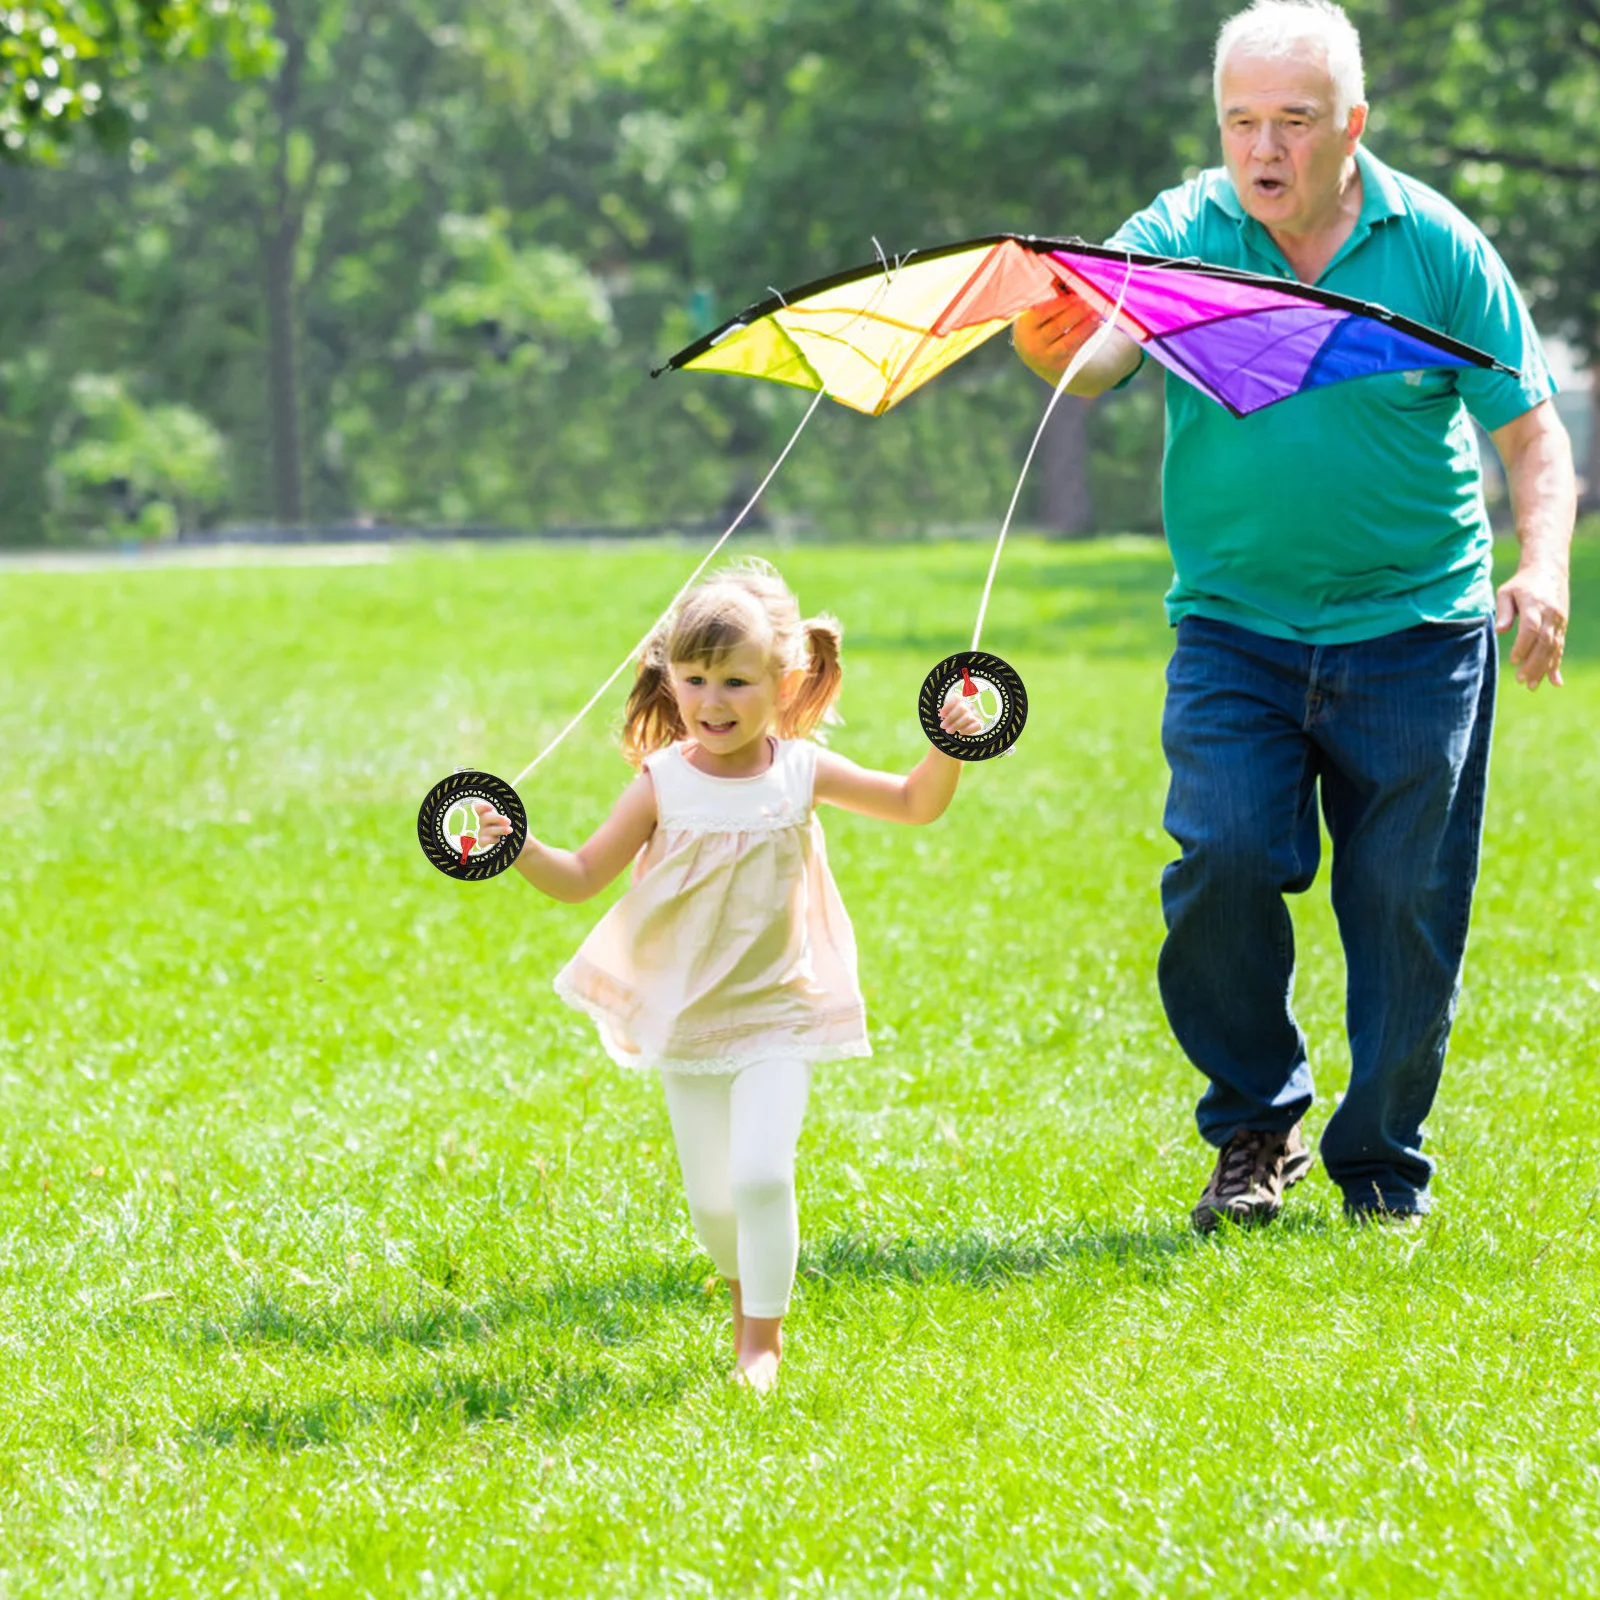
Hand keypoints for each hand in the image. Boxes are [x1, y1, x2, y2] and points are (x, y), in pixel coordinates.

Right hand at [472, 798, 513, 839]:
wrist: (510, 840)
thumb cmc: (506, 825)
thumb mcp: (506, 818)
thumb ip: (504, 816)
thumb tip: (509, 814)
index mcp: (486, 813)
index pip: (479, 808)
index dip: (482, 807)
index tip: (491, 807)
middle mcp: (482, 822)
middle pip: (485, 818)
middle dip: (497, 819)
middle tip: (509, 822)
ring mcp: (482, 833)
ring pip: (488, 830)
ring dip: (500, 829)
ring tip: (510, 830)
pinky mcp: (483, 842)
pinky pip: (483, 841)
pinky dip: (490, 840)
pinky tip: (498, 839)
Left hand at [939, 693, 986, 737]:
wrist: (967, 725)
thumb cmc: (954, 718)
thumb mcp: (949, 712)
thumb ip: (946, 711)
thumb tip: (940, 712)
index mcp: (961, 700)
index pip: (956, 698)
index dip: (948, 706)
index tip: (941, 715)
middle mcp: (970, 705)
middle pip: (961, 709)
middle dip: (950, 718)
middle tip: (943, 726)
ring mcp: (976, 714)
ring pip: (967, 717)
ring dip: (956, 725)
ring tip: (948, 731)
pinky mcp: (980, 723)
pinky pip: (976, 725)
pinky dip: (967, 729)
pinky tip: (960, 732)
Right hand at [1011, 288, 1101, 383]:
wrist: (1035, 356)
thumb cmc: (1038, 326)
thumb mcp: (1034, 315)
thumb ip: (1048, 301)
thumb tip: (1068, 283)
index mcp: (1024, 327)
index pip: (1041, 313)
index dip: (1060, 304)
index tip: (1075, 296)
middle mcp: (1032, 345)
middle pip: (1057, 327)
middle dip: (1075, 314)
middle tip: (1089, 303)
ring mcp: (1045, 358)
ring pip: (1068, 342)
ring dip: (1085, 327)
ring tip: (1096, 315)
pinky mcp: (1059, 366)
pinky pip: (1076, 351)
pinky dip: (1088, 338)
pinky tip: (1097, 327)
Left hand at [1495, 559, 1568, 689]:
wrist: (1549, 571)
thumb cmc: (1521, 583)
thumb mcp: (1506, 592)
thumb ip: (1503, 610)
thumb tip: (1499, 630)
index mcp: (1535, 604)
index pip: (1531, 628)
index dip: (1523, 645)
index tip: (1513, 660)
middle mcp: (1551, 614)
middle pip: (1544, 642)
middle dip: (1534, 663)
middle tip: (1521, 680)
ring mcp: (1559, 621)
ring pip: (1553, 648)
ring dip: (1543, 669)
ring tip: (1532, 686)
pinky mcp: (1562, 626)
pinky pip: (1560, 648)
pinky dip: (1556, 665)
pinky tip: (1555, 682)